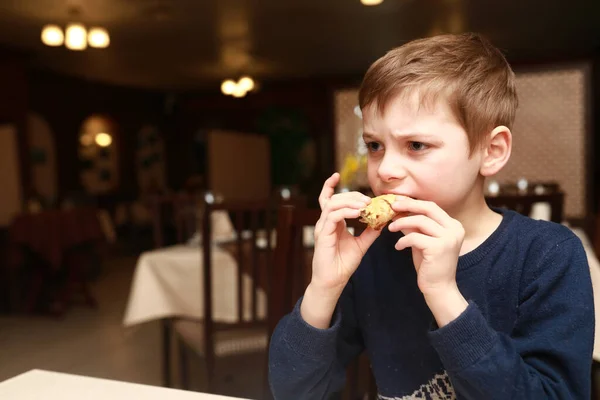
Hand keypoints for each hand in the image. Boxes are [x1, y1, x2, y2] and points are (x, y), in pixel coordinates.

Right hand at [311, 173, 381, 294]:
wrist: (333, 281)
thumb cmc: (343, 264)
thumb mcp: (361, 245)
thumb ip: (370, 232)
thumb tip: (382, 221)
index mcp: (332, 222)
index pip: (328, 199)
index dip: (330, 186)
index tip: (337, 175)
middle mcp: (325, 222)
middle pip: (334, 199)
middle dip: (351, 195)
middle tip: (368, 200)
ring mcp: (322, 227)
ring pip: (333, 204)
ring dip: (350, 201)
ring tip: (365, 205)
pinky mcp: (323, 234)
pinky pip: (333, 216)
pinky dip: (346, 211)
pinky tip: (358, 213)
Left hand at [388, 198, 467, 325]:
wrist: (439, 288)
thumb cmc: (430, 264)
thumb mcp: (422, 240)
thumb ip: (414, 226)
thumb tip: (398, 210)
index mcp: (453, 225)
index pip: (432, 207)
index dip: (413, 203)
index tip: (397, 202)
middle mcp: (455, 229)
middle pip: (428, 208)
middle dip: (408, 205)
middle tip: (391, 207)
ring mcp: (449, 238)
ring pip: (420, 221)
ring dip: (401, 223)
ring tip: (390, 229)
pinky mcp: (439, 248)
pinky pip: (415, 237)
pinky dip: (403, 240)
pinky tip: (398, 247)